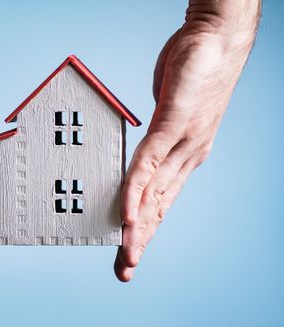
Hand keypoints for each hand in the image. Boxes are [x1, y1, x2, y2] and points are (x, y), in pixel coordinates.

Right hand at [114, 2, 259, 281]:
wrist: (217, 39)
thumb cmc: (192, 73)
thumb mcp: (170, 112)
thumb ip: (156, 135)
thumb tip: (144, 146)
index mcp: (184, 156)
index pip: (162, 201)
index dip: (147, 230)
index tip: (131, 251)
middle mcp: (185, 156)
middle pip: (159, 207)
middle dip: (141, 241)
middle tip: (126, 269)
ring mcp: (180, 142)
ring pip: (155, 193)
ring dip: (139, 226)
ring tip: (127, 253)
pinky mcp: (172, 124)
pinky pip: (149, 164)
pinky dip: (137, 191)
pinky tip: (128, 213)